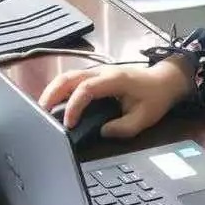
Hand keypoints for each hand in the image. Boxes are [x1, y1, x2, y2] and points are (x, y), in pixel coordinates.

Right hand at [37, 59, 192, 137]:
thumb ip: (124, 127)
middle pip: (70, 77)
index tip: (68, 124)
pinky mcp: (95, 76)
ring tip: (41, 110)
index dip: (74, 106)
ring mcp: (98, 72)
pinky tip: (53, 104)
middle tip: (39, 114)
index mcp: (115, 79)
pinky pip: (73, 80)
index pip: (87, 88)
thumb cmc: (155, 97)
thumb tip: (101, 132)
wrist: (165, 80)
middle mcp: (103, 72)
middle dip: (52, 94)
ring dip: (52, 91)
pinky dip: (59, 90)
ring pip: (68, 76)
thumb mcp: (145, 117)